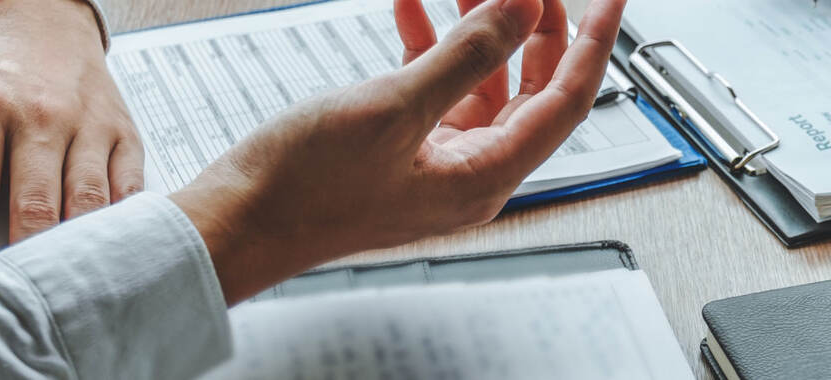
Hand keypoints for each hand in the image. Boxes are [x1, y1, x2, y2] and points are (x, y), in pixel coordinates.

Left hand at [0, 0, 141, 280]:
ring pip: (87, 204)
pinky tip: (100, 252)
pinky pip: (129, 192)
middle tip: (12, 300)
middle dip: (23, 261)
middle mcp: (37, 113)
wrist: (36, 24)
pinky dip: (119, 228)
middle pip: (35, 208)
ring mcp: (87, 122)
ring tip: (56, 287)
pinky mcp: (124, 132)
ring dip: (73, 252)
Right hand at [169, 0, 624, 302]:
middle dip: (533, 27)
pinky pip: (434, 87)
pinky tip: (413, 6)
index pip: (567, 101)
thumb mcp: (394, 108)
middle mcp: (470, 173)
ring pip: (481, 81)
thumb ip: (466, 56)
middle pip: (530, 87)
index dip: (594, 43)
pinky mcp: (400, 148)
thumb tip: (519, 13)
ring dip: (477, 28)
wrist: (237, 223)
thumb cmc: (305, 190)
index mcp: (485, 177)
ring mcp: (436, 160)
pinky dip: (428, 43)